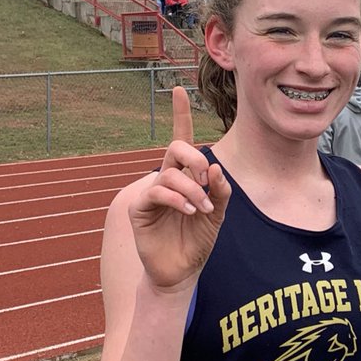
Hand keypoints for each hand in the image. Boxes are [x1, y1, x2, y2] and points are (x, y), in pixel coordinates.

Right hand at [127, 86, 229, 290]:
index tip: (179, 89)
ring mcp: (151, 193)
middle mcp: (166, 179)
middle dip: (195, 158)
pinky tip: (188, 210)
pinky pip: (156, 192)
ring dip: (191, 188)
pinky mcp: (140, 209)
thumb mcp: (217, 216)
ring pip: (169, 172)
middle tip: (208, 181)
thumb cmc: (197, 242)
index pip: (182, 140)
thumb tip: (215, 168)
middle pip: (176, 148)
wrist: (182, 271)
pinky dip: (175, 198)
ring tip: (202, 209)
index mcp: (185, 176)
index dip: (180, 114)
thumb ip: (220, 192)